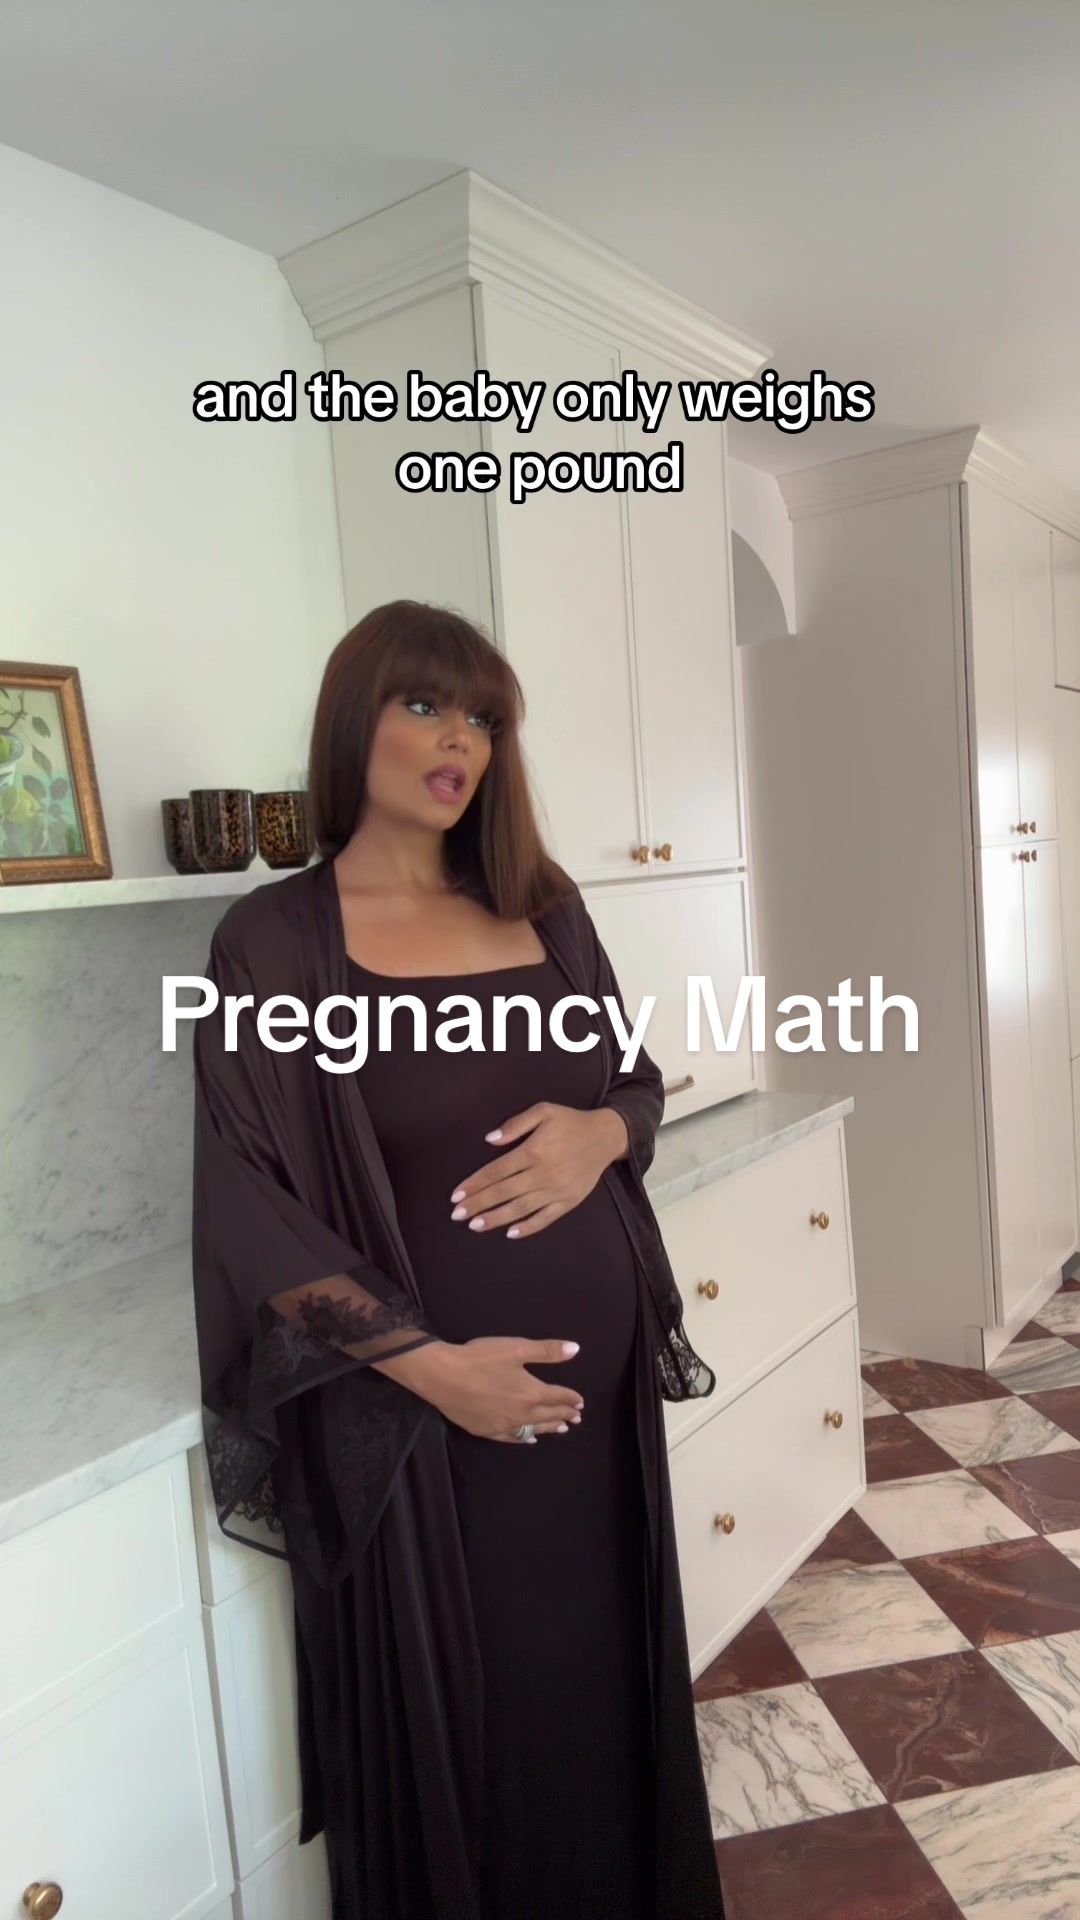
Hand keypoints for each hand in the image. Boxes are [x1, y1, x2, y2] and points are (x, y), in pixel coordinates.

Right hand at [374, 1336, 584, 1441]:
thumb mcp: (516, 1348)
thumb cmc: (480, 1358)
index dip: (571, 1399)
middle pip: (548, 1416)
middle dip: (564, 1415)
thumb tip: (575, 1349)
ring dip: (549, 1428)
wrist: (443, 1375)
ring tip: (561, 1428)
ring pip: (533, 1429)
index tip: (581, 1402)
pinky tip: (529, 1439)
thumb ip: (547, 1351)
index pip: (558, 1397)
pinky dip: (524, 1439)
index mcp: (531, 1393)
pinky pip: (512, 1438)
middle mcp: (521, 1414)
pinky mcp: (486, 1431)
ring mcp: (503, 1425)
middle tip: (576, 1417)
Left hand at [449, 1103, 628, 1237]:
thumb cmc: (570, 1122)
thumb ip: (515, 1124)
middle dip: (478, 1204)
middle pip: (503, 1192)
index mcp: (533, 1151)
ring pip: (520, 1209)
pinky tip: (510, 1233)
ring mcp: (556, 1190)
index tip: (456, 1195)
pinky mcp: (569, 1202)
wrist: (605, 1136)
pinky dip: (528, 1228)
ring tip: (475, 1226)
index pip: (496, 1171)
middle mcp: (543, 1174)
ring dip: (496, 1218)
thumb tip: (490, 1140)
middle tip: (457, 1215)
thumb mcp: (543, 1111)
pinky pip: (545, 1219)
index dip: (475, 1184)